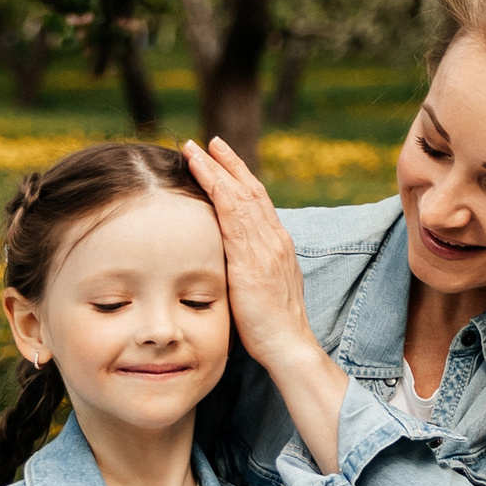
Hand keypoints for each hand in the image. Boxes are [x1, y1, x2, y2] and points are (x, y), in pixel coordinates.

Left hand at [183, 133, 321, 373]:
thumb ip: (248, 268)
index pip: (258, 201)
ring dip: (216, 169)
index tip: (222, 159)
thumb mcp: (260, 288)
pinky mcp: (251, 259)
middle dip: (228, 163)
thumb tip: (227, 262)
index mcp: (277, 244)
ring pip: (239, 196)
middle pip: (250, 190)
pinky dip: (217, 190)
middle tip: (208, 141)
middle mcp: (274, 238)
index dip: (239, 177)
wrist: (288, 344)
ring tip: (197, 149)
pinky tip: (203, 175)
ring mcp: (264, 246)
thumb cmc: (271, 325)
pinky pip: (233, 215)